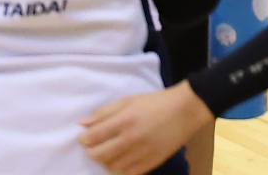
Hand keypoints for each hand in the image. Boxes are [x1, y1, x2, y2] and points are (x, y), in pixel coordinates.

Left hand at [79, 83, 213, 174]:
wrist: (186, 110)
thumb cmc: (155, 102)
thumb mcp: (129, 100)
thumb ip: (104, 112)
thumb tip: (82, 124)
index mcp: (124, 121)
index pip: (92, 137)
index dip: (84, 139)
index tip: (86, 137)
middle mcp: (130, 139)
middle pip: (98, 156)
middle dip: (92, 152)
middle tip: (96, 146)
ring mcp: (141, 153)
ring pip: (111, 167)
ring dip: (107, 160)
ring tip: (112, 151)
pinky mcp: (151, 163)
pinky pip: (128, 173)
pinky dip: (122, 167)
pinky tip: (125, 158)